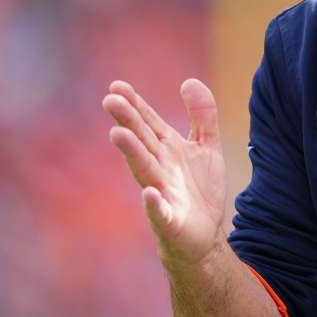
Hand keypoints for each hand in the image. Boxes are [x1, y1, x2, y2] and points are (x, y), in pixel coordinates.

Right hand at [103, 79, 227, 268]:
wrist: (205, 235)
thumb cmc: (199, 189)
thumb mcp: (206, 147)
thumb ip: (202, 115)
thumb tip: (189, 81)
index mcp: (167, 149)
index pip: (147, 123)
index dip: (134, 104)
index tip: (116, 86)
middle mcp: (159, 168)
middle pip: (142, 142)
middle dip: (128, 122)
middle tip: (111, 101)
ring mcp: (162, 194)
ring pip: (144, 171)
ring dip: (132, 153)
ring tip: (118, 134)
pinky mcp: (169, 221)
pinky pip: (159, 212)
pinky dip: (153, 204)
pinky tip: (149, 193)